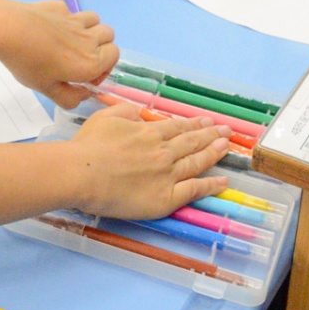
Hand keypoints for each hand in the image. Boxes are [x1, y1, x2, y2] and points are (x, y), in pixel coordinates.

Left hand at [0, 0, 117, 107]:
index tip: (86, 75)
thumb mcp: (47, 90)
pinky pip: (73, 12)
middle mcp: (88, 39)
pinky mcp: (60, 6)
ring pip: (96, 20)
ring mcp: (75, 20)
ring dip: (90, 29)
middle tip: (81, 57)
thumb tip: (84, 94)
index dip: (104, 67)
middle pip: (109, 35)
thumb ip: (70, 98)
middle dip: (101, 46)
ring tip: (71, 40)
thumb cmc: (28, 63)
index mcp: (90, 62)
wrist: (9, 29)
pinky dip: (68, 20)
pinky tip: (50, 28)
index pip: (114, 57)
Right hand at [63, 104, 233, 219]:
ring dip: (214, 153)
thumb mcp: (106, 117)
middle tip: (227, 131)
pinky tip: (223, 181)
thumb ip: (127, 112)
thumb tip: (141, 115)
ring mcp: (167, 175)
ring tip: (227, 147)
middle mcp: (163, 152)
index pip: (177, 128)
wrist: (82, 174)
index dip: (194, 124)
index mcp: (148, 132)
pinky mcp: (166, 198)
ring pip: (197, 162)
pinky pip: (194, 190)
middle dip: (211, 135)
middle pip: (192, 142)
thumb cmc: (88, 146)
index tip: (207, 121)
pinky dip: (211, 185)